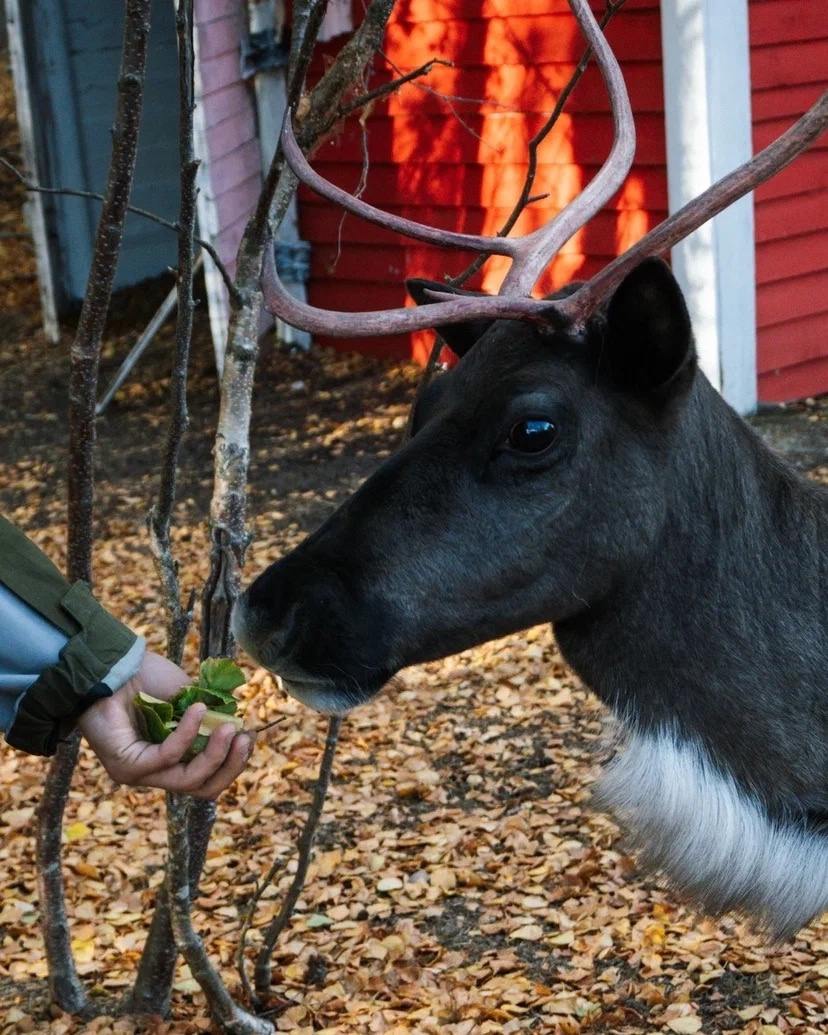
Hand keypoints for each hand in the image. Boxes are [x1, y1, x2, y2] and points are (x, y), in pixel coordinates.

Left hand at [78, 650, 252, 797]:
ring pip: (188, 780)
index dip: (233, 762)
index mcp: (173, 759)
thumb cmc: (144, 679)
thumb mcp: (188, 696)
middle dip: (230, 765)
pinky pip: (167, 757)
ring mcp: (141, 774)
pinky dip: (187, 734)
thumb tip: (239, 724)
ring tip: (228, 728)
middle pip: (203, 787)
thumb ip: (211, 715)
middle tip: (245, 738)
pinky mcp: (128, 767)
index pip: (209, 777)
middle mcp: (157, 773)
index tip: (249, 737)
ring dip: (214, 754)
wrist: (110, 665)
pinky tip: (198, 709)